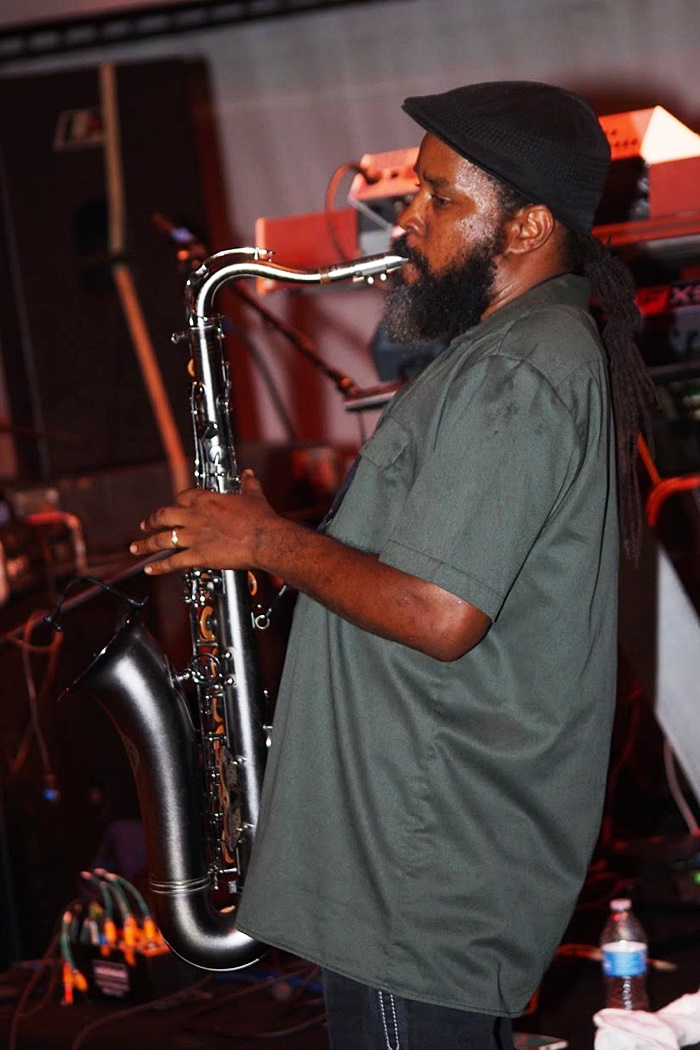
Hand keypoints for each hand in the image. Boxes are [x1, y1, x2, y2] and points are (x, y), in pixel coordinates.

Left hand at [129, 470, 276, 575]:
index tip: (175, 505)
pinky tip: (150, 569)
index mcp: (207, 500)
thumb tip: (249, 474)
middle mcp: (195, 517)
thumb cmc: (260, 518)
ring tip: (135, 548)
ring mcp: (194, 537)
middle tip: (145, 525)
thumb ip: (248, 484)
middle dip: (152, 521)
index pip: (183, 497)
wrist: (264, 539)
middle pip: (163, 516)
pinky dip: (159, 567)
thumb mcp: (254, 496)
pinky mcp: (198, 556)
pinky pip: (173, 562)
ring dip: (146, 544)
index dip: (177, 502)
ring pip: (162, 539)